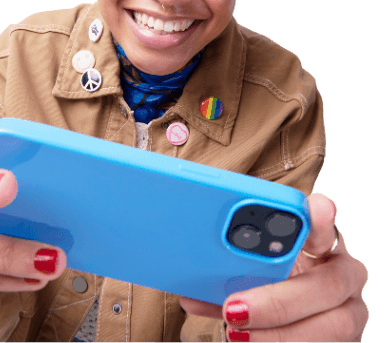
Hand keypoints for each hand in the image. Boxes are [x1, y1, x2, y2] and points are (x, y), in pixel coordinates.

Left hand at [179, 193, 368, 341]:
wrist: (290, 315)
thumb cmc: (270, 280)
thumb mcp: (252, 269)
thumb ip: (231, 268)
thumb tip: (187, 289)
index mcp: (323, 242)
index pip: (327, 224)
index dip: (322, 218)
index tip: (313, 210)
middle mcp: (344, 274)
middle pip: (327, 285)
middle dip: (277, 300)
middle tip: (234, 306)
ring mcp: (351, 311)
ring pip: (333, 326)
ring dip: (279, 334)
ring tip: (236, 332)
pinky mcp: (349, 341)